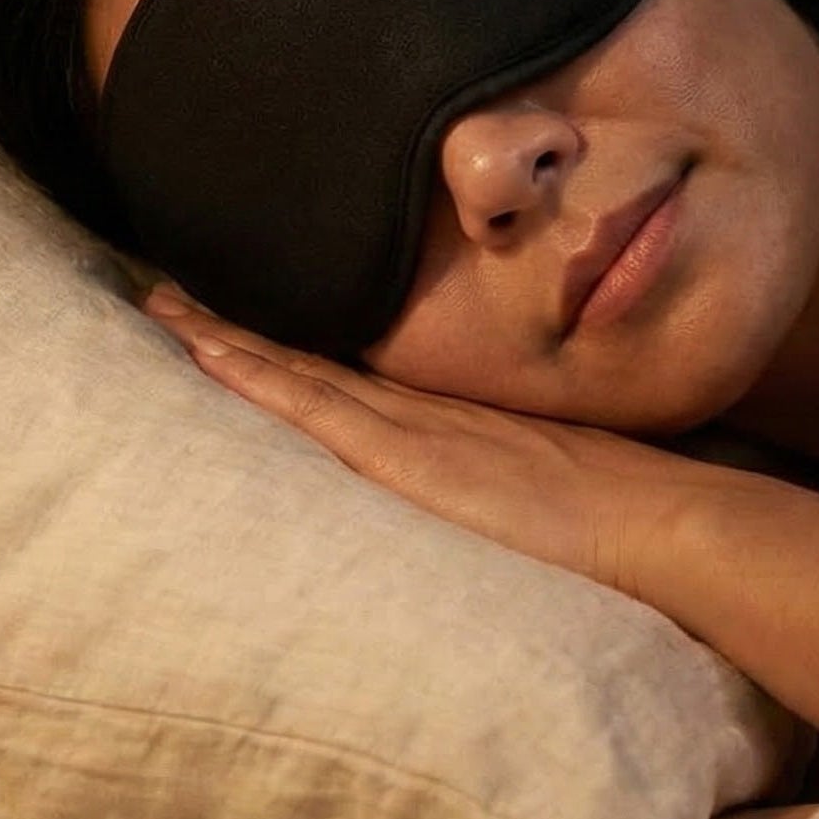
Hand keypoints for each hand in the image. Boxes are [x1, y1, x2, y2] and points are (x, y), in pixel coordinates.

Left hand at [140, 281, 765, 600]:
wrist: (656, 524)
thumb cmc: (616, 524)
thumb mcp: (540, 495)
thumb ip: (494, 491)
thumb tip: (475, 511)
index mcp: (447, 426)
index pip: (347, 381)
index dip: (285, 351)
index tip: (232, 325)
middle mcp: (419, 412)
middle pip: (307, 363)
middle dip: (235, 330)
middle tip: (165, 293)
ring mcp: (410, 428)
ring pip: (294, 372)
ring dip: (225, 341)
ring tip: (162, 307)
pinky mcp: (405, 455)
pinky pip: (310, 404)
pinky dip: (254, 375)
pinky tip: (205, 353)